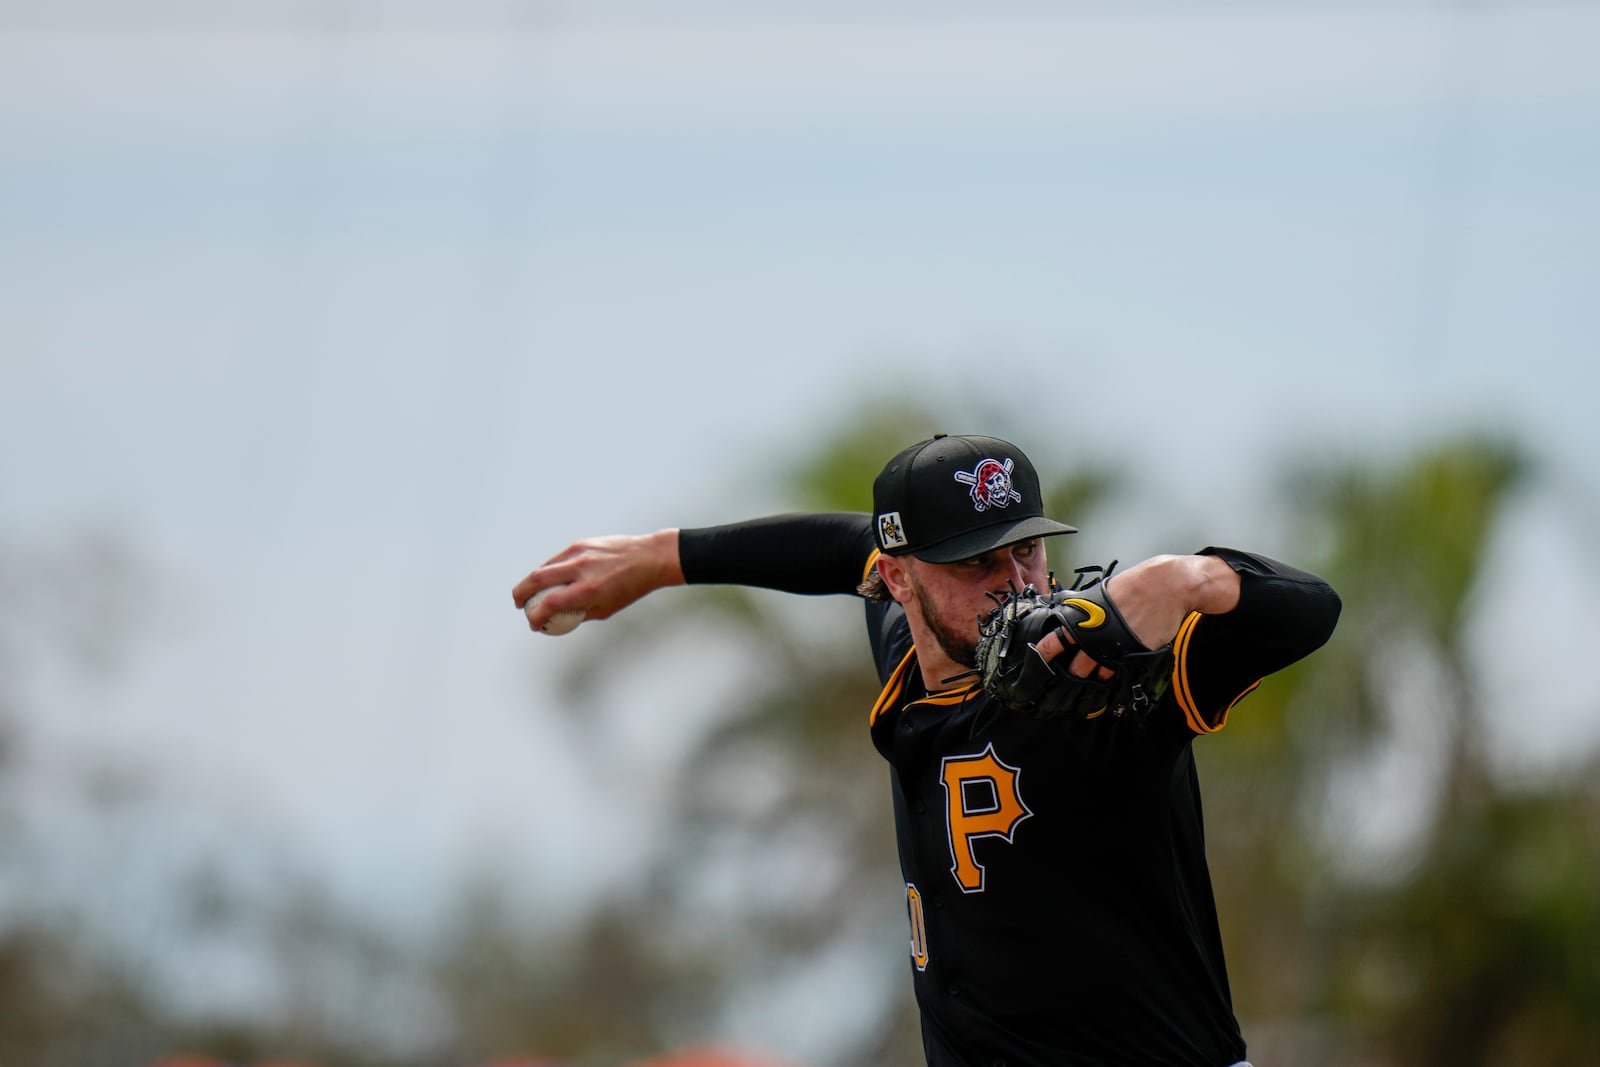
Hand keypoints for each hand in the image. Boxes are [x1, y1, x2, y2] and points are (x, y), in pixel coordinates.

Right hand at [511, 529, 683, 631]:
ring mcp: (579, 553)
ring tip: (531, 592)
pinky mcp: (581, 543)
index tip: (533, 624)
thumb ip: (580, 613)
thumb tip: (558, 618)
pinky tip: (549, 578)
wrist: (648, 558)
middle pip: (536, 579)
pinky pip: (557, 558)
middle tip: (518, 604)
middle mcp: (581, 570)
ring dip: (532, 581)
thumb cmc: (630, 588)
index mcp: (589, 590)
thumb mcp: (607, 608)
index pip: (550, 603)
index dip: (535, 616)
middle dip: (520, 594)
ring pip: (544, 567)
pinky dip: (548, 569)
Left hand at [1032, 554, 1239, 676]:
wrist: (1167, 587)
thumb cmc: (1137, 584)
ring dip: (1094, 676)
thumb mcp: (1103, 592)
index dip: (1045, 653)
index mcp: (1084, 618)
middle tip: (1070, 675)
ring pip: (1096, 674)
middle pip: (1076, 667)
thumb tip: (1077, 611)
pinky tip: (1112, 673)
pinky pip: (1118, 672)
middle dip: (1072, 672)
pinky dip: (1114, 673)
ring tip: (1092, 678)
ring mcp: (1114, 650)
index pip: (1056, 640)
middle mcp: (1095, 637)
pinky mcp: (1132, 656)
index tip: (1039, 659)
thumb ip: (1089, 606)